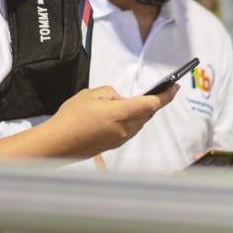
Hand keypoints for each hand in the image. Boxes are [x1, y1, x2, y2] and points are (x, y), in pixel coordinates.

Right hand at [47, 85, 174, 158]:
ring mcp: (119, 139)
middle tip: (161, 91)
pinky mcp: (113, 145)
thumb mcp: (91, 95)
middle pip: (147, 114)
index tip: (174, 87)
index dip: (166, 95)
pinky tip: (120, 115)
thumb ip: (111, 94)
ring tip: (135, 101)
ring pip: (138, 123)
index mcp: (121, 114)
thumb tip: (120, 100)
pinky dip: (130, 121)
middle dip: (153, 102)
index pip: (151, 104)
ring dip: (140, 112)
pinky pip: (129, 130)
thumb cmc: (71, 118)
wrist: (57, 143)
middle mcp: (124, 129)